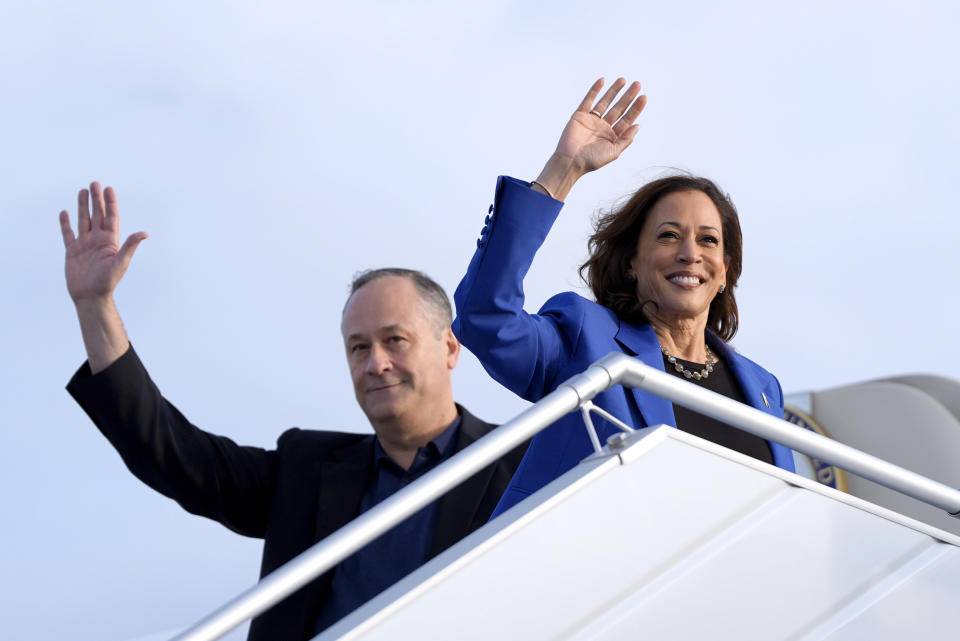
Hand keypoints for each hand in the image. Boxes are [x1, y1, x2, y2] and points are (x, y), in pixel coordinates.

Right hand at [59, 182, 147, 305]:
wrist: (90, 297)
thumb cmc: (107, 282)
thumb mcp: (120, 262)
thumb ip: (130, 246)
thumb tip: (145, 233)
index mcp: (110, 241)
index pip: (111, 217)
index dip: (110, 203)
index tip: (108, 188)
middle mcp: (98, 240)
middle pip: (97, 215)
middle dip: (96, 199)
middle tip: (95, 183)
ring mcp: (85, 245)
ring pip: (83, 220)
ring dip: (83, 206)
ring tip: (82, 191)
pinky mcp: (72, 251)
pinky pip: (68, 234)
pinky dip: (65, 223)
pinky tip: (64, 212)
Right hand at [535, 78, 646, 200]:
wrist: (570, 161)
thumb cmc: (591, 161)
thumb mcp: (614, 152)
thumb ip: (626, 139)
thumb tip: (638, 125)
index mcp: (612, 136)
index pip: (626, 119)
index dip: (635, 108)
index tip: (644, 97)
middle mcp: (603, 127)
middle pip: (618, 108)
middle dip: (628, 96)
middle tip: (637, 84)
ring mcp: (591, 120)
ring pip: (605, 102)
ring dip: (614, 90)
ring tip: (623, 80)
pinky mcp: (579, 115)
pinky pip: (588, 100)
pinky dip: (595, 90)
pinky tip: (602, 80)